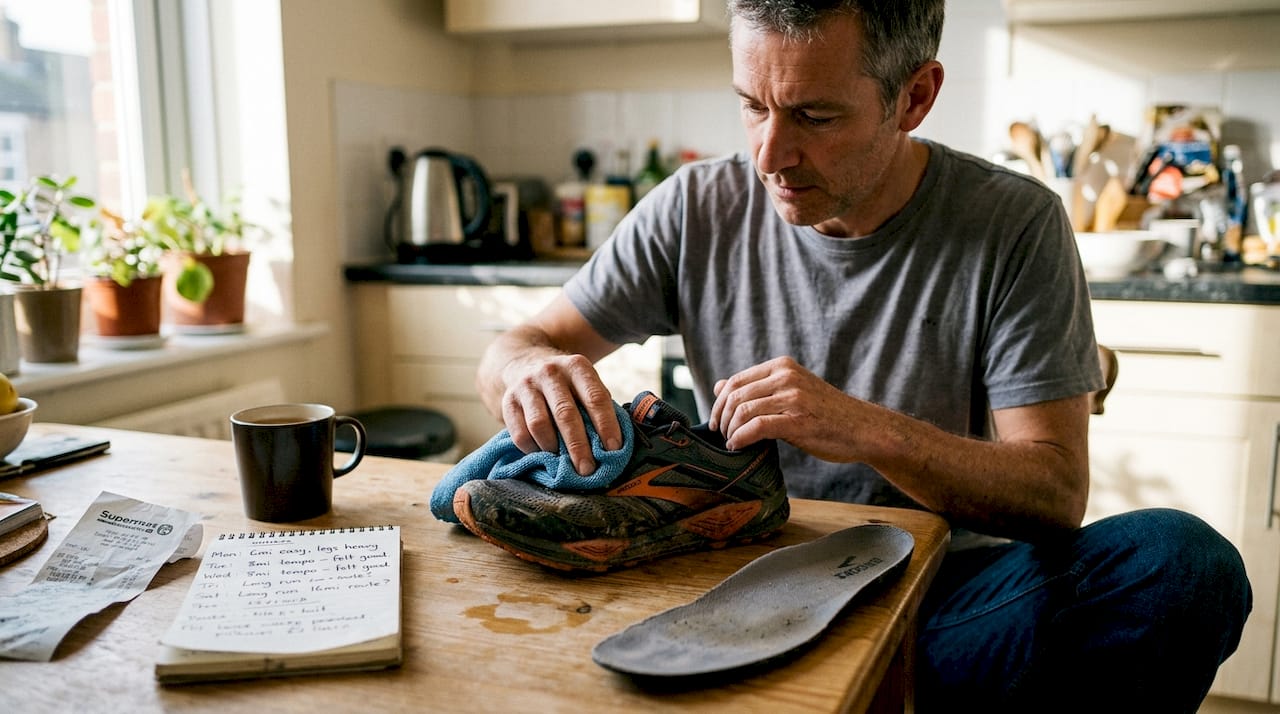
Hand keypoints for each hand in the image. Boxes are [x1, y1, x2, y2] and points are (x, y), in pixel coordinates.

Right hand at [498, 352, 621, 474]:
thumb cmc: (566, 384)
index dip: (606, 425)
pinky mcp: (508, 401)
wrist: (524, 363)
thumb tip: (612, 447)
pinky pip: (520, 434)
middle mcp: (550, 373)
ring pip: (539, 424)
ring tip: (563, 464)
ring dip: (553, 449)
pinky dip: (533, 450)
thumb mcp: (584, 383)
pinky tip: (544, 456)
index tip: (614, 449)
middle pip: (566, 414)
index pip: (595, 398)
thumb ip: (597, 406)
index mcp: (577, 367)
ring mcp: (526, 386)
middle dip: (578, 446)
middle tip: (588, 469)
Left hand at [709, 356, 865, 460]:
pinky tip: (739, 447)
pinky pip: (756, 427)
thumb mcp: (790, 392)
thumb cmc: (825, 414)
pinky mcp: (798, 421)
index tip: (716, 422)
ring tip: (731, 443)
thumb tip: (717, 386)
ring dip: (730, 431)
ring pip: (742, 411)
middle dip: (721, 418)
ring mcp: (793, 397)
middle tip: (721, 436)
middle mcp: (786, 377)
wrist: (863, 429)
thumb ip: (756, 388)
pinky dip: (741, 439)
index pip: (735, 381)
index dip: (718, 404)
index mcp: (782, 366)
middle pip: (734, 395)